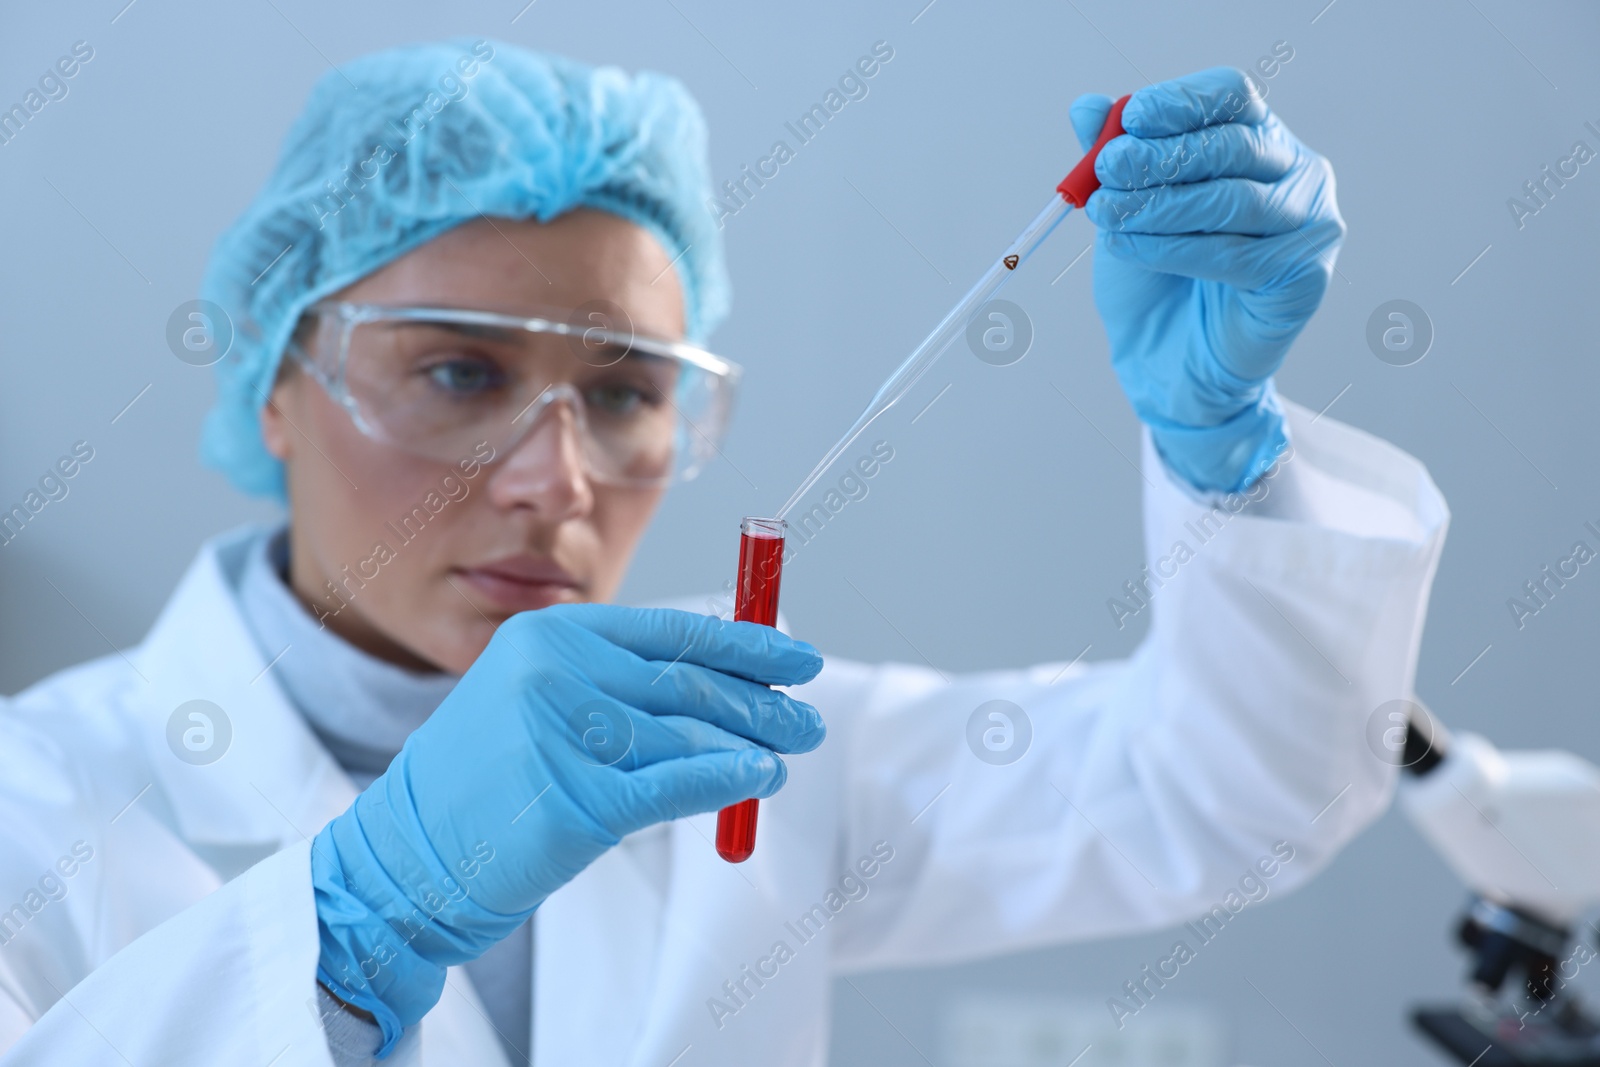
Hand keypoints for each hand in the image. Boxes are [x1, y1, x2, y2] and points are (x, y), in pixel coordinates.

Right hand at [310, 604, 825, 1049]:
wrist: (409, 856)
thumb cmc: (488, 779)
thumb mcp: (540, 702)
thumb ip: (622, 684)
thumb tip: (727, 678)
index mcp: (551, 636)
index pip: (672, 631)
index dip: (745, 643)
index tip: (796, 656)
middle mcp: (556, 673)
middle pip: (688, 680)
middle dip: (760, 699)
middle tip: (807, 716)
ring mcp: (562, 735)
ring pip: (686, 732)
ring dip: (752, 740)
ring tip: (789, 748)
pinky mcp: (574, 800)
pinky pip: (672, 785)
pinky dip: (723, 780)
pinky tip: (758, 778)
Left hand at [1070, 67, 1344, 492]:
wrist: (1164, 358)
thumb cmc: (1152, 277)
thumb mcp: (1123, 208)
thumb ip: (1112, 158)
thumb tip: (1086, 107)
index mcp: (1257, 140)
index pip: (1233, 97)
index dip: (1184, 102)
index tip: (1132, 116)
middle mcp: (1294, 174)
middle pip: (1235, 146)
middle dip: (1163, 157)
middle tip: (1107, 169)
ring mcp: (1308, 223)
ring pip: (1231, 202)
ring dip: (1160, 206)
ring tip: (1107, 214)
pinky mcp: (1304, 276)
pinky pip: (1232, 256)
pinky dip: (1170, 249)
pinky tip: (1127, 248)